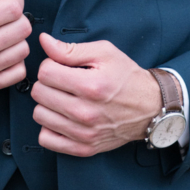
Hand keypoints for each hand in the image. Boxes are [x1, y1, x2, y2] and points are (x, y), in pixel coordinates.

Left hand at [31, 33, 161, 156]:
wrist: (150, 107)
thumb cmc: (127, 77)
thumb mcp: (104, 53)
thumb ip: (71, 49)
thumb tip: (44, 41)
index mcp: (90, 85)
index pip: (45, 72)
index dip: (50, 64)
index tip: (61, 66)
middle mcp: (85, 112)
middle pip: (39, 93)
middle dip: (47, 82)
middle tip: (61, 81)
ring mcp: (84, 133)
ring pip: (39, 115)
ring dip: (47, 104)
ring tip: (62, 97)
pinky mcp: (84, 148)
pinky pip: (46, 139)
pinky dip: (49, 127)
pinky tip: (61, 117)